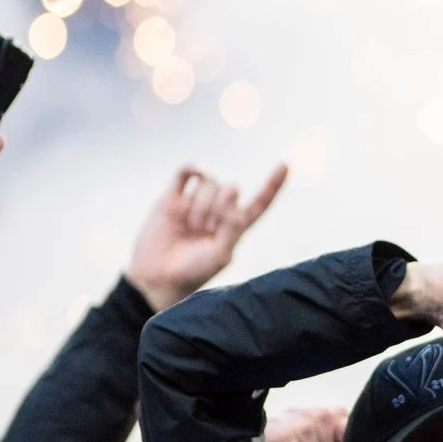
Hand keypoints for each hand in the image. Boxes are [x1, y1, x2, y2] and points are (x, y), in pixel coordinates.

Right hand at [127, 163, 287, 311]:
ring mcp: (193, 203)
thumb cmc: (193, 271)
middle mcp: (216, 211)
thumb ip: (232, 226)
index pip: (259, 202)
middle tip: (205, 230)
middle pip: (230, 188)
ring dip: (202, 203)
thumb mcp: (220, 254)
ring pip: (209, 181)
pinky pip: (184, 173)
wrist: (157, 277)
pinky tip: (195, 170)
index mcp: (235, 226)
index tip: (285, 164)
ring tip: (191, 226)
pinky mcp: (171, 199)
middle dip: (220, 207)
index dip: (272, 185)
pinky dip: (191, 168)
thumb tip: (232, 191)